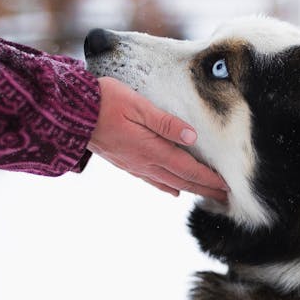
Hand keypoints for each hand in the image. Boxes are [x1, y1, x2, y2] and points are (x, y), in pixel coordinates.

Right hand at [87, 77, 228, 200]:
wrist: (72, 113)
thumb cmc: (104, 102)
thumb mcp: (137, 105)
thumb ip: (165, 122)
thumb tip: (191, 136)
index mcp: (151, 149)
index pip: (188, 169)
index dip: (209, 179)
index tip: (228, 186)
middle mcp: (145, 163)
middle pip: (182, 181)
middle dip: (205, 189)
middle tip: (226, 197)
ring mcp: (134, 165)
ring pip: (169, 183)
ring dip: (190, 190)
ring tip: (207, 195)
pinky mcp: (125, 163)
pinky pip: (152, 181)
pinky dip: (168, 187)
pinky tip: (174, 190)